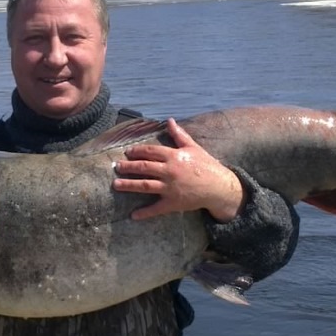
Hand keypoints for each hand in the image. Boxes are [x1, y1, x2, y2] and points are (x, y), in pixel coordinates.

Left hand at [113, 118, 244, 221]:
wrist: (219, 187)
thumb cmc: (206, 165)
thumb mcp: (193, 147)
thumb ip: (179, 135)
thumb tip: (169, 121)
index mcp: (174, 156)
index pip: (150, 151)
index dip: (137, 151)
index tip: (127, 152)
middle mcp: (169, 171)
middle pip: (144, 168)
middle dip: (128, 167)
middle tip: (117, 167)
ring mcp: (170, 188)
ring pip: (145, 186)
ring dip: (129, 185)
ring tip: (116, 184)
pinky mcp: (173, 203)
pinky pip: (156, 208)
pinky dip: (144, 213)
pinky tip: (133, 215)